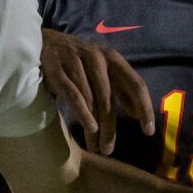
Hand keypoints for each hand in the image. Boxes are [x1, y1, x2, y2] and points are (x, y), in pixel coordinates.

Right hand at [40, 28, 154, 154]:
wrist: (44, 42)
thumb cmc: (78, 62)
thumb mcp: (102, 71)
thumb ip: (119, 89)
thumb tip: (137, 113)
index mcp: (113, 59)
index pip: (135, 84)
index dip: (144, 108)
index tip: (148, 131)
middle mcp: (97, 58)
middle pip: (109, 98)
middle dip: (110, 128)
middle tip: (108, 150)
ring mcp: (76, 62)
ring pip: (92, 100)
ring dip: (95, 128)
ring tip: (95, 147)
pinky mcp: (57, 69)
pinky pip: (73, 95)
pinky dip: (83, 113)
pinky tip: (89, 128)